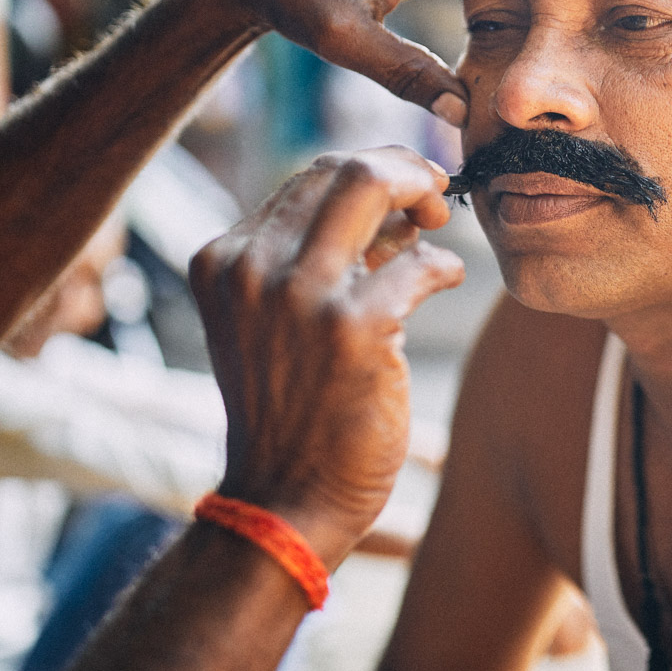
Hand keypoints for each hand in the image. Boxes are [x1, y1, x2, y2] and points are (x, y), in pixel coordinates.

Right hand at [189, 147, 465, 568]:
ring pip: (372, 184)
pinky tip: (448, 279)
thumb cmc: (296, 412)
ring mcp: (297, 294)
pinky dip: (442, 266)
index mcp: (223, 260)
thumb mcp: (283, 322)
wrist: (286, 502)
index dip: (366, 176)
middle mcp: (250, 267)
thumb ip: (326, 260)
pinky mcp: (351, 327)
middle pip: (340, 168)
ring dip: (422, 193)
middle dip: (400, 168)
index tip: (402, 196)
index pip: (305, 180)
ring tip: (441, 225)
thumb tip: (397, 206)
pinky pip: (417, 263)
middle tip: (434, 196)